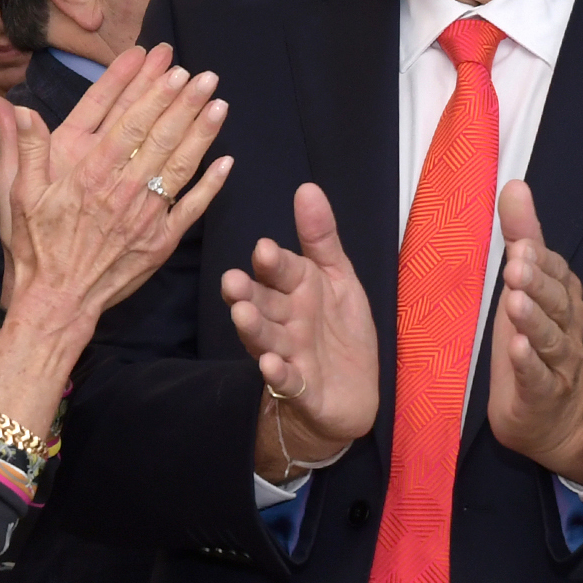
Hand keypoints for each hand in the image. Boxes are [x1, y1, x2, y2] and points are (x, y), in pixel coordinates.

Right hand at [0, 46, 231, 333]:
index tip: (164, 64)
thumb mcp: (16, 192)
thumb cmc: (34, 245)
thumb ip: (22, 146)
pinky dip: (211, 184)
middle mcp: (120, 189)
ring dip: (202, 132)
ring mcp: (145, 215)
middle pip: (158, 135)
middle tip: (202, 74)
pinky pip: (191, 208)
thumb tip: (11, 105)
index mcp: (86, 172)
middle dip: (182, 101)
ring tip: (219, 102)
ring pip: (179, 165)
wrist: (56, 300)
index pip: (123, 120)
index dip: (146, 89)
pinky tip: (227, 160)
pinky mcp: (161, 241)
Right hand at [222, 184, 379, 479]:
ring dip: (254, 327)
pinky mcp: (300, 388)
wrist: (351, 394)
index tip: (263, 248)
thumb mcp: (338, 279)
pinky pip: (288, 381)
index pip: (282, 271)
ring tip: (242, 314)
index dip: (273, 263)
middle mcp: (287, 319)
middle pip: (264, 303)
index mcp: (297, 290)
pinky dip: (279, 374)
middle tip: (231, 282)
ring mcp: (291, 354)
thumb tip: (307, 188)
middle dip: (248, 293)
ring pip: (268, 338)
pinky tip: (271, 365)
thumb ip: (321, 238)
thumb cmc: (339, 331)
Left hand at [486, 181, 582, 484]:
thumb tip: (515, 186)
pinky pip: (538, 378)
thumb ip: (522, 237)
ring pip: (551, 339)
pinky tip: (517, 349)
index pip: (556, 273)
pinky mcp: (543, 395)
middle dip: (538, 282)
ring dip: (533, 319)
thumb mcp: (525, 287)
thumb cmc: (534, 345)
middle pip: (557, 303)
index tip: (521, 241)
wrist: (555, 422)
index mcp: (563, 300)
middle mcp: (567, 329)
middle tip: (516, 263)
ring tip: (514, 301)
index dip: (541, 259)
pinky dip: (529, 364)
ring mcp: (559, 365)